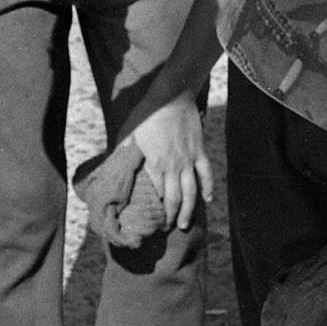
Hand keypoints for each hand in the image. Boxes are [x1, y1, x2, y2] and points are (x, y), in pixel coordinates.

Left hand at [132, 93, 213, 230]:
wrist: (172, 96)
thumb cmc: (148, 112)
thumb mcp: (131, 131)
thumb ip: (127, 148)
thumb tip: (118, 157)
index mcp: (155, 163)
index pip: (157, 194)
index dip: (156, 209)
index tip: (152, 220)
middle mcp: (173, 166)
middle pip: (174, 198)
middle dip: (171, 217)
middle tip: (168, 229)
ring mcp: (188, 159)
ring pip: (191, 191)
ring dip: (188, 210)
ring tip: (184, 224)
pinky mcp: (199, 151)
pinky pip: (206, 173)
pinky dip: (208, 187)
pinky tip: (207, 200)